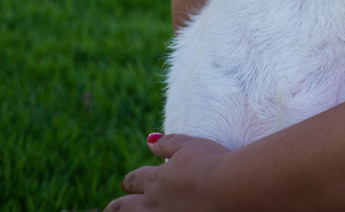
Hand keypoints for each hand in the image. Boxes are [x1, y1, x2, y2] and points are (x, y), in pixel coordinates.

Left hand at [106, 134, 230, 211]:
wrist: (232, 188)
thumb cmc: (213, 163)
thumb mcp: (190, 146)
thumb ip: (168, 144)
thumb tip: (149, 140)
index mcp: (157, 180)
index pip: (134, 180)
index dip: (130, 181)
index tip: (128, 182)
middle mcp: (155, 204)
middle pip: (124, 208)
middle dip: (116, 207)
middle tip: (111, 208)